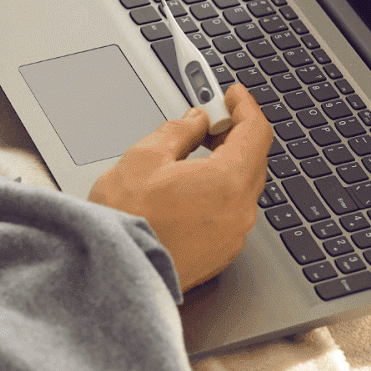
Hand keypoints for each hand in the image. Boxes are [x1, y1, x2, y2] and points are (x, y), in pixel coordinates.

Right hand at [88, 84, 270, 291]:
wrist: (115, 275)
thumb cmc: (126, 222)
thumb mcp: (144, 157)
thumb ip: (179, 131)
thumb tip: (195, 120)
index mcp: (227, 182)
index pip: (255, 131)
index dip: (244, 106)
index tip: (231, 95)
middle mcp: (239, 212)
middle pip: (253, 159)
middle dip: (234, 134)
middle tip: (208, 119)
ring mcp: (232, 237)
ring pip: (241, 187)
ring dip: (225, 164)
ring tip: (192, 153)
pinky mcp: (220, 254)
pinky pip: (229, 212)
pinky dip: (218, 192)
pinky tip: (190, 186)